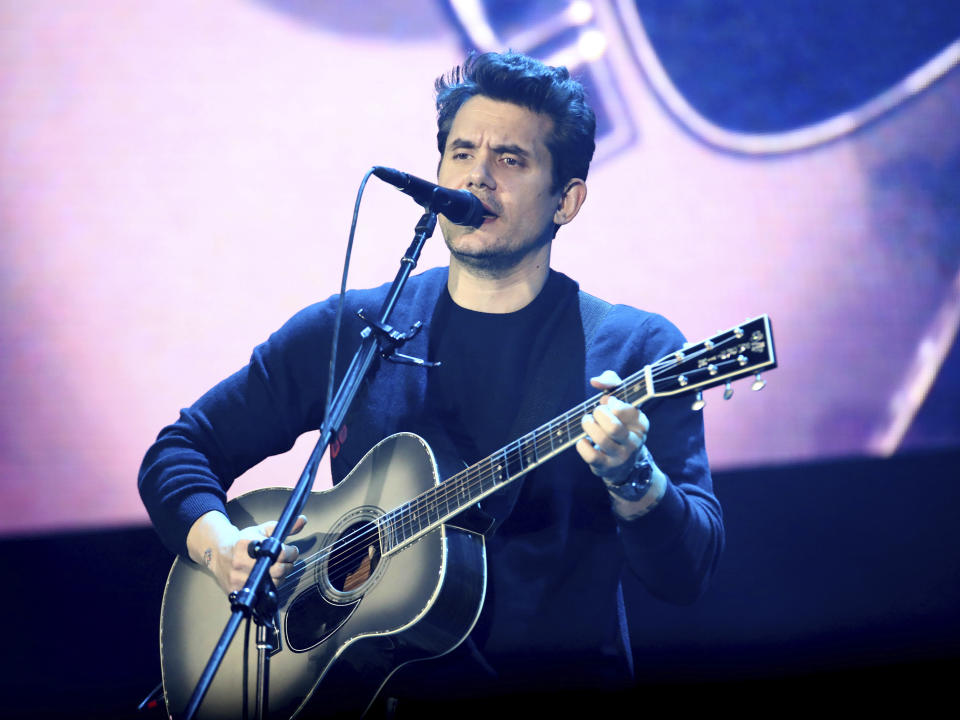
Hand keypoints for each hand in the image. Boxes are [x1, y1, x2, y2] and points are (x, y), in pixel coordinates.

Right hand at [187, 511, 306, 595]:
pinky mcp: (236, 591)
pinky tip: (267, 578)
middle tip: (286, 560)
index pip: (279, 552)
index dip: (290, 552)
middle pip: (278, 570)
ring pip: (273, 583)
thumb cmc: (243, 542)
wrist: (219, 554)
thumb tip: (302, 520)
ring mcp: (237, 578)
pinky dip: (269, 587)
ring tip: (275, 568)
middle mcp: (241, 562)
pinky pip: (262, 593)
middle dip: (288, 565)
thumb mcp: (261, 530)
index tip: (291, 550)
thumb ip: (283, 527)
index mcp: (247, 544)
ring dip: (280, 576)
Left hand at [576, 370, 648, 481]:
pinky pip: (592, 456)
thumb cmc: (618, 422)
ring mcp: (621, 456)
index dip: (611, 403)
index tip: (607, 403)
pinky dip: (582, 446)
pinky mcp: (607, 467)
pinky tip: (582, 440)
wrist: (622, 461)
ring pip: (602, 440)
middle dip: (598, 415)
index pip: (625, 409)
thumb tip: (595, 381)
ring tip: (587, 422)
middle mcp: (634, 441)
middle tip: (595, 413)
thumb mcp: (620, 401)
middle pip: (613, 426)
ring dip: (588, 427)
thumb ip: (611, 382)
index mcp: (640, 423)